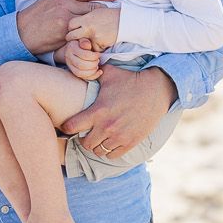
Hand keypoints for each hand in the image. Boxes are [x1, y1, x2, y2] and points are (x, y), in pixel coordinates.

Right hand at [17, 0, 119, 55]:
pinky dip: (88, 36)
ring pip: (89, 22)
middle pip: (93, 7)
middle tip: (111, 16)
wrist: (22, 31)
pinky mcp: (64, 35)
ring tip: (103, 28)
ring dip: (97, 26)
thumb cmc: (37, 15)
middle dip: (102, 13)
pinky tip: (92, 38)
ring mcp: (65, 20)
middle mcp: (65, 5)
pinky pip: (82, 34)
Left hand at [59, 64, 175, 159]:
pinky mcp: (131, 142)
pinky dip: (109, 151)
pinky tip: (111, 142)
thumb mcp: (109, 74)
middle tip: (87, 133)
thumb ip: (92, 74)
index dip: (67, 127)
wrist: (155, 90)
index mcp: (98, 111)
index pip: (71, 127)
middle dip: (84, 139)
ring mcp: (119, 136)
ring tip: (99, 139)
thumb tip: (82, 66)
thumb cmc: (130, 80)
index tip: (69, 126)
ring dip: (97, 146)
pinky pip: (112, 155)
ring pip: (98, 151)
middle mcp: (107, 126)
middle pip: (85, 144)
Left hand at [64, 5, 119, 50]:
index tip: (73, 30)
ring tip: (94, 40)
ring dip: (85, 45)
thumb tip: (76, 25)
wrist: (125, 22)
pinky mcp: (100, 44)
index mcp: (86, 18)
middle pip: (71, 36)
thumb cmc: (110, 16)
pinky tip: (102, 42)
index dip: (71, 28)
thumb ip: (85, 18)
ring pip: (82, 45)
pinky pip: (94, 49)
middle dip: (72, 39)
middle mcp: (88, 28)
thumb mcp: (96, 12)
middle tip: (76, 40)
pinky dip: (97, 48)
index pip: (70, 25)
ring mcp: (94, 37)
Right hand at [64, 37, 102, 80]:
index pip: (84, 55)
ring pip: (80, 73)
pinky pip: (82, 77)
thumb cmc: (82, 43)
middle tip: (98, 60)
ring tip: (97, 66)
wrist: (75, 47)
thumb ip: (85, 41)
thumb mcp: (84, 39)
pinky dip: (93, 76)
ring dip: (92, 71)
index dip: (93, 56)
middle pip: (81, 65)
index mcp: (72, 48)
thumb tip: (87, 45)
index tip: (99, 54)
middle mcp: (69, 58)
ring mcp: (70, 66)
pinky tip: (99, 71)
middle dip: (93, 64)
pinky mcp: (74, 72)